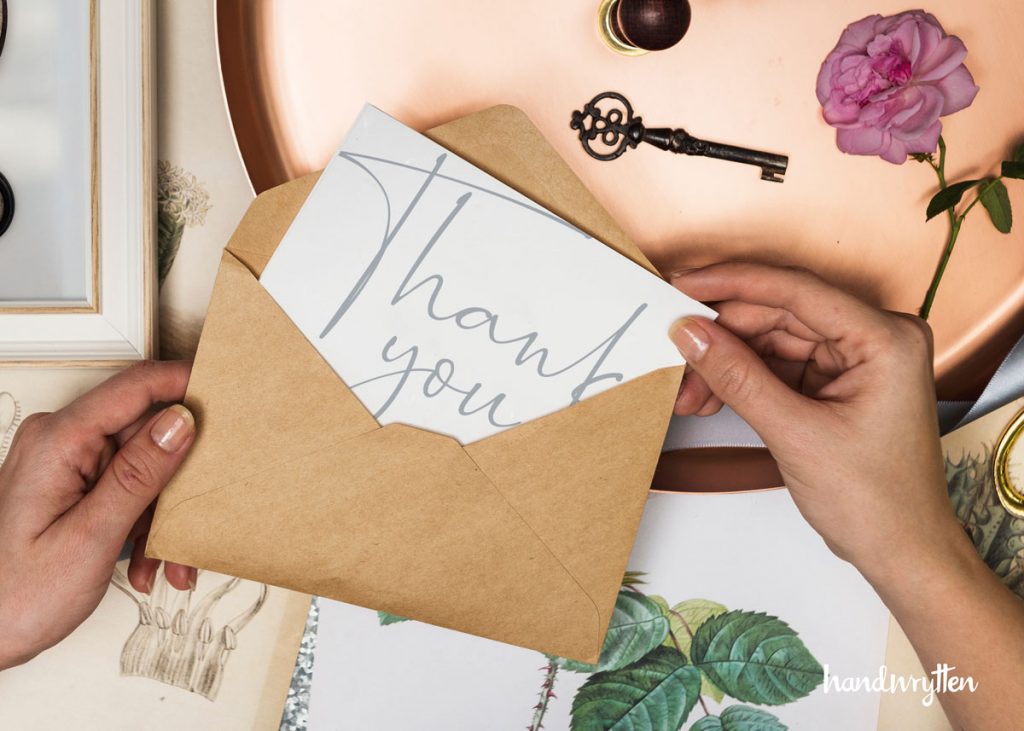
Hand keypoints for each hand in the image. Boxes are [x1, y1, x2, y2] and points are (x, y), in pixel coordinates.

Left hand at [0, 361, 195, 668]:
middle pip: (147, 432)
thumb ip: (139, 474)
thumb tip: (180, 422)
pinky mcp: (73, 483)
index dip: (186, 384)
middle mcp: (60, 442)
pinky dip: (143, 522)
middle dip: (179, 478)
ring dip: (162, 512)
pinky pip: (127, 486)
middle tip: (199, 512)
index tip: (228, 393)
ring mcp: (66, 462)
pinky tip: (145, 558)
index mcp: (58, 442)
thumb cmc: (13, 597)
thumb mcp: (91, 537)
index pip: (136, 387)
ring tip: (163, 558)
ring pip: (144, 465)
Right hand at [668, 263, 959, 573]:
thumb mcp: (796, 434)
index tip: (684, 285)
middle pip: (778, 315)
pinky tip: (708, 396)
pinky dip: (740, 380)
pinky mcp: (835, 381)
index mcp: (884, 338)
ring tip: (687, 392)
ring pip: (770, 341)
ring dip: (725, 363)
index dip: (733, 284)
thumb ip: (738, 378)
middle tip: (673, 352)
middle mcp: (873, 337)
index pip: (796, 291)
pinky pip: (775, 365)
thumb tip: (691, 334)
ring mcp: (854, 359)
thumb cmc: (876, 500)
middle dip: (721, 337)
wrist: (900, 550)